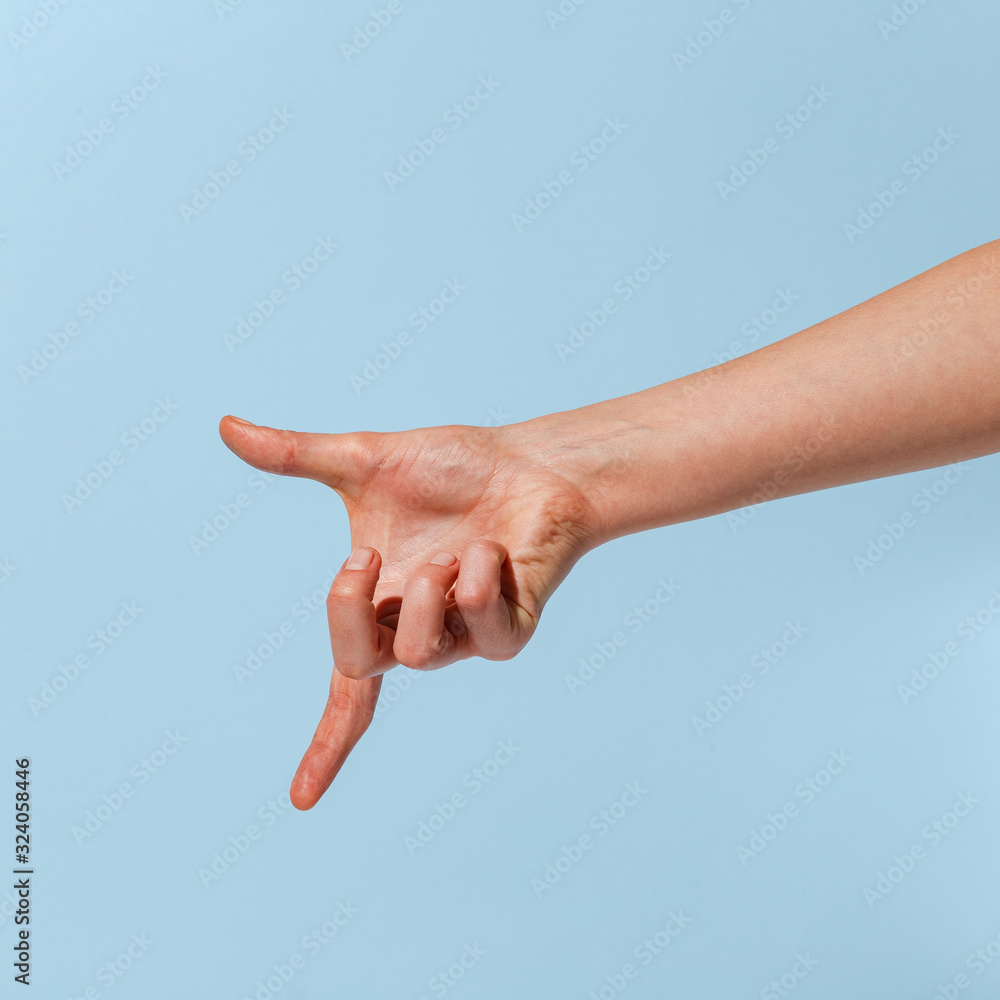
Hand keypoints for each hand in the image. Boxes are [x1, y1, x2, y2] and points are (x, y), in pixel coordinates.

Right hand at [218, 415, 597, 808]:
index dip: (325, 746)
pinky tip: (491, 551)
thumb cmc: (454, 468)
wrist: (529, 461)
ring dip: (426, 590)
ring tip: (452, 548)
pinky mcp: (513, 631)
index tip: (302, 802)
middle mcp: (421, 631)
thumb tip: (227, 427)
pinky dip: (478, 582)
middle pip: (360, 664)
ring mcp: (468, 637)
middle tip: (369, 556)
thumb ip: (297, 456)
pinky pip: (486, 631)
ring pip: (421, 654)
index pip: (348, 692)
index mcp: (380, 606)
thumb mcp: (365, 461)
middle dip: (347, 609)